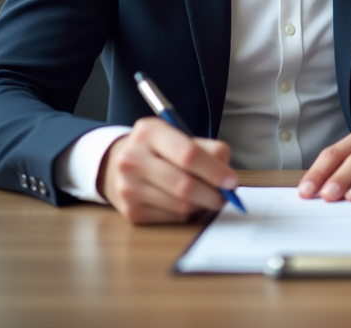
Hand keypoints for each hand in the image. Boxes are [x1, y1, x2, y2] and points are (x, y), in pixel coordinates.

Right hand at [98, 117, 237, 224]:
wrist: (118, 163)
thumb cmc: (161, 149)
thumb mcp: (182, 136)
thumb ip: (209, 150)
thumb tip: (228, 177)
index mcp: (149, 132)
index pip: (188, 155)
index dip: (214, 171)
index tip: (232, 181)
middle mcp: (132, 159)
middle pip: (184, 185)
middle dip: (212, 194)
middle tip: (225, 196)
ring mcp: (128, 187)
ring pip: (180, 206)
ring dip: (201, 204)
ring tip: (205, 196)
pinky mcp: (130, 211)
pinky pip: (172, 218)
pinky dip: (186, 213)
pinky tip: (184, 202)